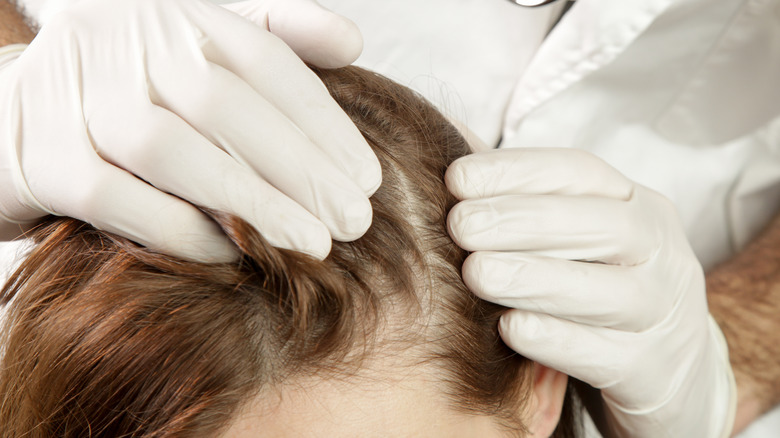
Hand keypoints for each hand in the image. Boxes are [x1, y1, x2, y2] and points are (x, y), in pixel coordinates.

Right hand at [0, 0, 379, 261]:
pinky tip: (234, 253)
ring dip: (250, 202)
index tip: (367, 178)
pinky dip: (179, 229)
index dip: (323, 122)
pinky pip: (113, 197)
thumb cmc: (128, 91)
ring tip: (310, 245)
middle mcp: (119, 42)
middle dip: (297, 168)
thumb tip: (352, 43)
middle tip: (352, 222)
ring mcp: (71, 96)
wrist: (13, 117)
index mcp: (171, 15)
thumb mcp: (197, 53)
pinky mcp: (35, 156)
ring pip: (171, 150)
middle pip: (224, 103)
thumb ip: (274, 37)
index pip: (263, 58)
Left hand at [446, 148, 734, 436]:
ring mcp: (665, 316)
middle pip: (602, 225)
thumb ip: (520, 203)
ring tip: (475, 273)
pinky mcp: (654, 373)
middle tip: (460, 225)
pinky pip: (604, 355)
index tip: (456, 177)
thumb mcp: (578, 243)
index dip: (517, 171)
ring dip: (535, 277)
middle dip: (522, 220)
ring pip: (608, 291)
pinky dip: (554, 339)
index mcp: (641, 208)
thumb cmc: (601, 293)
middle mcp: (664, 255)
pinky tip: (509, 328)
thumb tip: (451, 157)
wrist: (673, 377)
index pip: (581, 173)